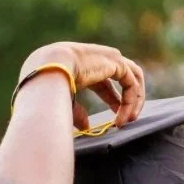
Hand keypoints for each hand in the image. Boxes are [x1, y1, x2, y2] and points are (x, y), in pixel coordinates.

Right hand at [19, 42, 145, 129]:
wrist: (49, 70)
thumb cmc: (48, 85)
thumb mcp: (64, 101)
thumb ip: (77, 112)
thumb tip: (85, 127)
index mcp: (83, 65)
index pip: (105, 82)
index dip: (113, 100)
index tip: (116, 119)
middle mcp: (98, 59)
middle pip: (123, 77)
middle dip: (128, 99)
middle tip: (129, 119)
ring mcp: (109, 57)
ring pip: (132, 77)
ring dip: (135, 100)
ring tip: (130, 120)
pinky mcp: (116, 62)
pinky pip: (131, 83)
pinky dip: (131, 101)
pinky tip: (124, 117)